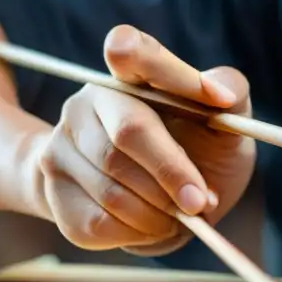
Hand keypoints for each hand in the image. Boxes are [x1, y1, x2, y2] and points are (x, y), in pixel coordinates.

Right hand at [27, 25, 255, 252]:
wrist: (157, 196)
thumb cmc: (198, 144)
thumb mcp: (225, 115)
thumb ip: (229, 90)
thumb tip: (222, 93)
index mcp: (130, 73)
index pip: (129, 49)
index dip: (159, 65)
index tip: (218, 99)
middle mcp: (86, 101)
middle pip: (129, 133)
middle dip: (173, 172)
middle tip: (201, 200)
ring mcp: (61, 145)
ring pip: (112, 187)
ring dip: (158, 210)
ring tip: (180, 213)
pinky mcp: (52, 191)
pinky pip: (96, 222)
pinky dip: (137, 233)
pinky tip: (154, 224)